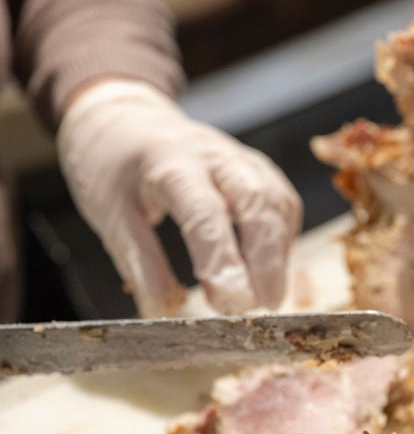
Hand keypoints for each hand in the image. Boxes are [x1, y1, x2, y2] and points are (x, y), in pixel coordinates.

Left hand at [57, 80, 302, 316]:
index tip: (231, 303)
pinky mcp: (258, 168)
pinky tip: (272, 267)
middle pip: (257, 201)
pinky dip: (282, 238)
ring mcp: (242, 158)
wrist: (124, 119)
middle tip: (263, 305)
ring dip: (279, 252)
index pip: (205, 212)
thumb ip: (141, 264)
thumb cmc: (112, 169)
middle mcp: (214, 154)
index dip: (222, 259)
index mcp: (170, 162)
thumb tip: (163, 314)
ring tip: (268, 296)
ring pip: (278, 201)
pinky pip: (283, 202)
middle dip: (268, 258)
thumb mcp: (111, 216)